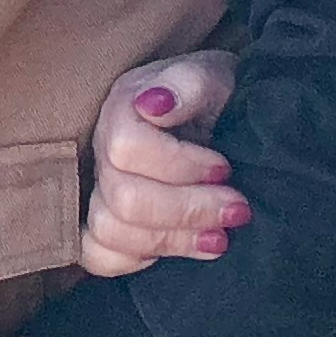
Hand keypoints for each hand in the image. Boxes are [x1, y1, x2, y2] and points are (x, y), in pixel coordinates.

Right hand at [80, 50, 248, 277]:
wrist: (222, 115)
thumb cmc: (217, 95)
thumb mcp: (215, 77)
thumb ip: (189, 84)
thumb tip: (155, 104)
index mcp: (123, 107)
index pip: (126, 148)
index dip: (179, 166)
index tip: (224, 169)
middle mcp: (103, 148)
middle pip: (124, 199)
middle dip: (188, 209)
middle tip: (237, 209)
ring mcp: (101, 187)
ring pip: (110, 230)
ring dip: (172, 240)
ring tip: (220, 238)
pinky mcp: (109, 221)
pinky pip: (97, 255)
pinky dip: (135, 259)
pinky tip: (178, 247)